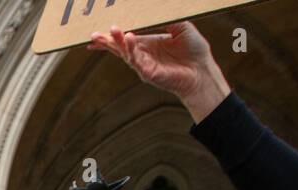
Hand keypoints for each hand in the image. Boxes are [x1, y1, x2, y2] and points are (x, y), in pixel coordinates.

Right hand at [88, 22, 230, 122]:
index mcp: (147, 43)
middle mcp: (142, 54)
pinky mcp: (149, 73)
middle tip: (94, 34)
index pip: (125, 37)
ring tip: (113, 30)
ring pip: (126, 53)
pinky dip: (132, 50)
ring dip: (118, 41)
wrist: (203, 70)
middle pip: (119, 47)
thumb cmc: (194, 50)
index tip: (97, 31)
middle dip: (106, 41)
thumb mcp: (181, 26)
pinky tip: (129, 38)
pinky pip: (137, 61)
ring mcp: (144, 65)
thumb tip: (154, 8)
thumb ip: (166, 18)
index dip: (110, 36)